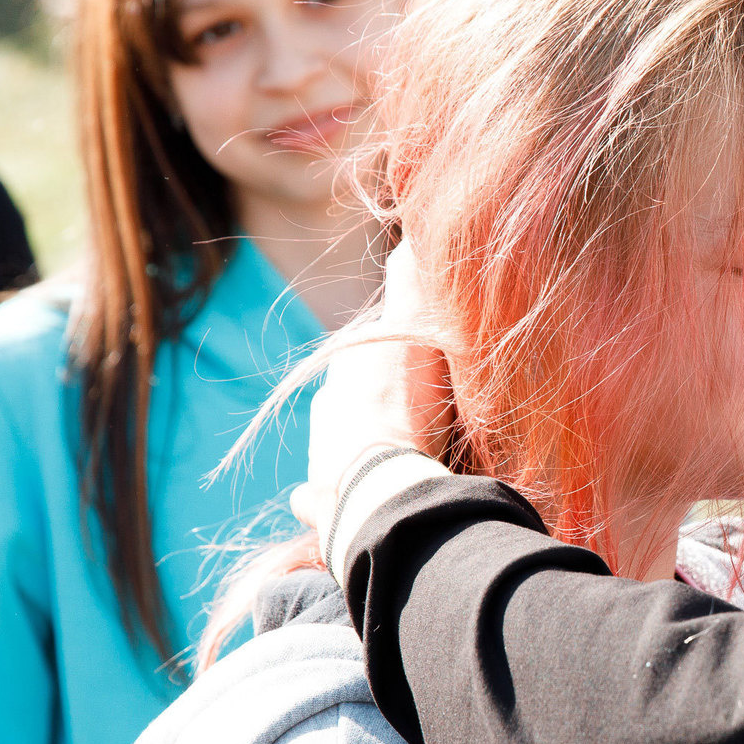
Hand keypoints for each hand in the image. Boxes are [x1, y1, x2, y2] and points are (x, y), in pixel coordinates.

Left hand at [290, 241, 451, 533]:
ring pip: (340, 442)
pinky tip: (349, 496)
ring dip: (363, 446)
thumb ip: (411, 289)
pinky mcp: (323, 498)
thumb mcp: (416, 336)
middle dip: (378, 400)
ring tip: (396, 458)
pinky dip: (330, 494)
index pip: (370, 348)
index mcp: (347, 368)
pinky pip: (322, 494)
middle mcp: (327, 408)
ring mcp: (321, 454)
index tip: (422, 363)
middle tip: (416, 413)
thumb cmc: (405, 411)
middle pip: (353, 395)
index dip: (397, 352)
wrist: (380, 488)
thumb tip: (404, 245)